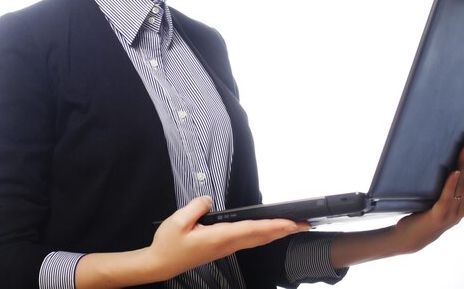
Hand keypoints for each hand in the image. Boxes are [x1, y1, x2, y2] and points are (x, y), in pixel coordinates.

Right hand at [144, 196, 309, 280]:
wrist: (160, 263)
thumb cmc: (168, 245)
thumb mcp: (178, 220)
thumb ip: (197, 206)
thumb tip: (210, 200)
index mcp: (219, 238)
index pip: (252, 230)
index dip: (274, 226)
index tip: (291, 223)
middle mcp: (226, 245)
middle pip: (260, 237)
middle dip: (283, 230)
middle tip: (303, 225)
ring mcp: (225, 248)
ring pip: (256, 240)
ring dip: (275, 233)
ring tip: (291, 226)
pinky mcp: (221, 248)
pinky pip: (248, 240)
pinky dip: (262, 234)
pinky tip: (267, 232)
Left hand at [393, 135, 463, 252]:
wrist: (410, 237)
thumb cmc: (427, 216)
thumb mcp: (447, 204)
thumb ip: (463, 195)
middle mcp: (463, 208)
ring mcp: (453, 213)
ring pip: (462, 185)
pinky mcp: (440, 215)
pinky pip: (448, 196)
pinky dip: (452, 183)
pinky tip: (454, 171)